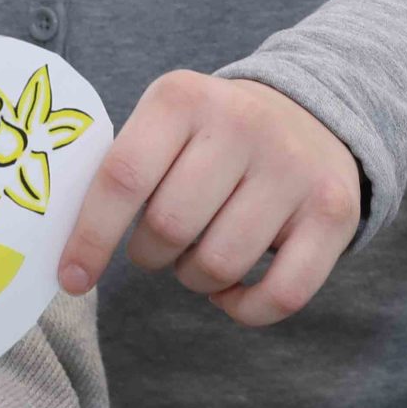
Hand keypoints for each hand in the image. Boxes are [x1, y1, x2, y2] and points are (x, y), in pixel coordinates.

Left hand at [58, 71, 361, 326]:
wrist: (311, 114)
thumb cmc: (210, 134)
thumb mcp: (164, 121)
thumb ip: (122, 168)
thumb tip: (71, 252)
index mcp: (182, 98)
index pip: (122, 177)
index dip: (91, 236)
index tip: (71, 277)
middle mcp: (241, 125)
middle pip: (169, 226)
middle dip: (149, 255)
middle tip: (156, 248)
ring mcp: (293, 168)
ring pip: (219, 264)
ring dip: (193, 279)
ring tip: (195, 258)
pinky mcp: (335, 212)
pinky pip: (282, 294)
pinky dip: (244, 309)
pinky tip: (230, 292)